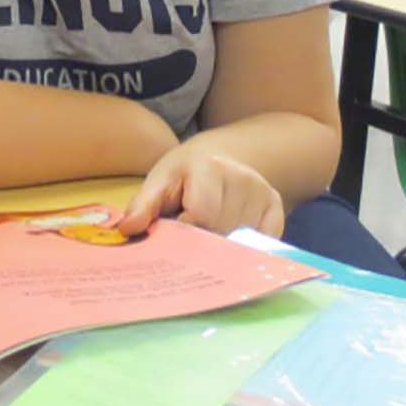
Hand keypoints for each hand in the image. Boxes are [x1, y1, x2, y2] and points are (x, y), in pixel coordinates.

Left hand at [115, 144, 284, 237]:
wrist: (220, 157)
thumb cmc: (183, 174)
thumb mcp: (159, 181)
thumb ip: (143, 205)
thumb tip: (128, 228)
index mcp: (209, 167)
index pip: (202, 216)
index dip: (184, 230)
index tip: (175, 229)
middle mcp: (243, 178)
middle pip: (222, 232)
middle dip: (202, 241)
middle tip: (190, 232)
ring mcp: (263, 192)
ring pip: (241, 242)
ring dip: (221, 246)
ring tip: (209, 229)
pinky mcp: (276, 207)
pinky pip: (261, 243)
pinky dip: (242, 248)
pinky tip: (229, 234)